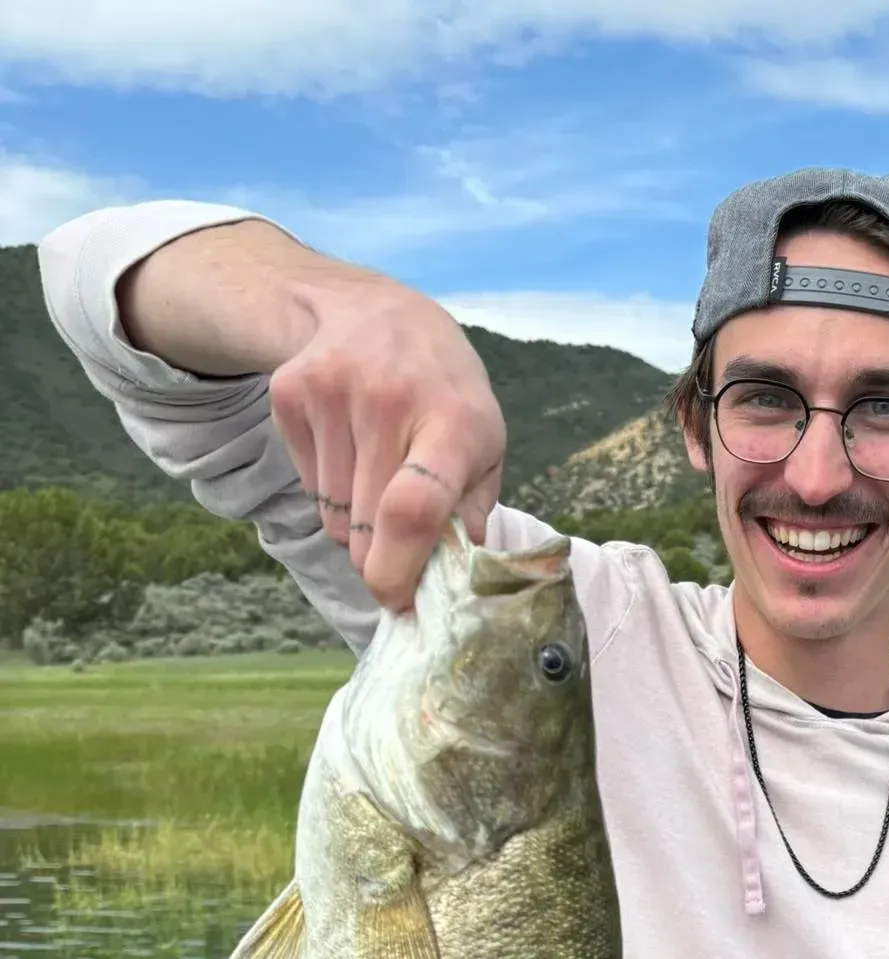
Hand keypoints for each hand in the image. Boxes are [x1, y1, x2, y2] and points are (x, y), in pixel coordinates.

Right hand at [267, 281, 506, 611]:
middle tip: (399, 540)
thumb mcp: (484, 443)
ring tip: (377, 476)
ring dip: (355, 525)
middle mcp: (389, 400)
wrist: (375, 313)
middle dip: (381, 558)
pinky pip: (307, 486)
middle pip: (366, 528)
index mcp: (453, 421)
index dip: (399, 570)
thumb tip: (453, 579)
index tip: (398, 600)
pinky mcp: (289, 392)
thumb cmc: (444, 395)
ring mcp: (332, 392)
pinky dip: (327, 491)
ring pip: (333, 517)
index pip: (414, 510)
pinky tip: (349, 448)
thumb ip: (472, 512)